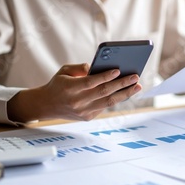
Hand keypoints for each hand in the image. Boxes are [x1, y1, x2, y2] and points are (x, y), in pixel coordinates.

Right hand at [8, 63, 141, 121]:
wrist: (47, 105)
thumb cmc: (58, 84)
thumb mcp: (64, 71)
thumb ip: (80, 68)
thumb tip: (96, 67)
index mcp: (70, 88)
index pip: (91, 82)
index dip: (106, 76)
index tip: (118, 70)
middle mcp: (78, 102)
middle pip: (104, 92)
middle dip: (122, 84)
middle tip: (135, 77)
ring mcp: (83, 111)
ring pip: (109, 102)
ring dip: (125, 94)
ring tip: (137, 86)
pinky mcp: (88, 117)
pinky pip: (105, 107)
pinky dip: (116, 99)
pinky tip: (126, 92)